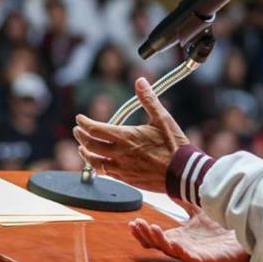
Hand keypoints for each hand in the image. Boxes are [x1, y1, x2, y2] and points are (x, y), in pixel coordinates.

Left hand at [73, 78, 187, 191]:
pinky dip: (98, 167)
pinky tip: (99, 164)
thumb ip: (149, 99)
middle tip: (78, 130)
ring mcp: (122, 169)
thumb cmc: (175, 146)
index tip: (80, 118)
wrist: (184, 173)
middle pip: (90, 146)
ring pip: (95, 163)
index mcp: (126, 137)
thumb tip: (140, 81)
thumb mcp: (162, 119)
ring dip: (85, 154)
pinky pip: (106, 174)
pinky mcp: (128, 180)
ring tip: (82, 149)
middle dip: (81, 136)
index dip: (84, 123)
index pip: (95, 129)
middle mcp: (120, 154)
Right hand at [130, 206, 248, 261]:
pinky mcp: (209, 260)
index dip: (144, 232)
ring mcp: (197, 254)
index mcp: (182, 236)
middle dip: (146, 235)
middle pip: (160, 245)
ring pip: (172, 252)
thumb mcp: (201, 208)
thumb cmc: (226, 224)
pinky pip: (191, 258)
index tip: (133, 221)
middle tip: (136, 224)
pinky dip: (180, 251)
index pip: (158, 236)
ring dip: (159, 241)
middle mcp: (186, 246)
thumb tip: (173, 188)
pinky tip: (171, 243)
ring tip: (150, 229)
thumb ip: (187, 201)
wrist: (249, 231)